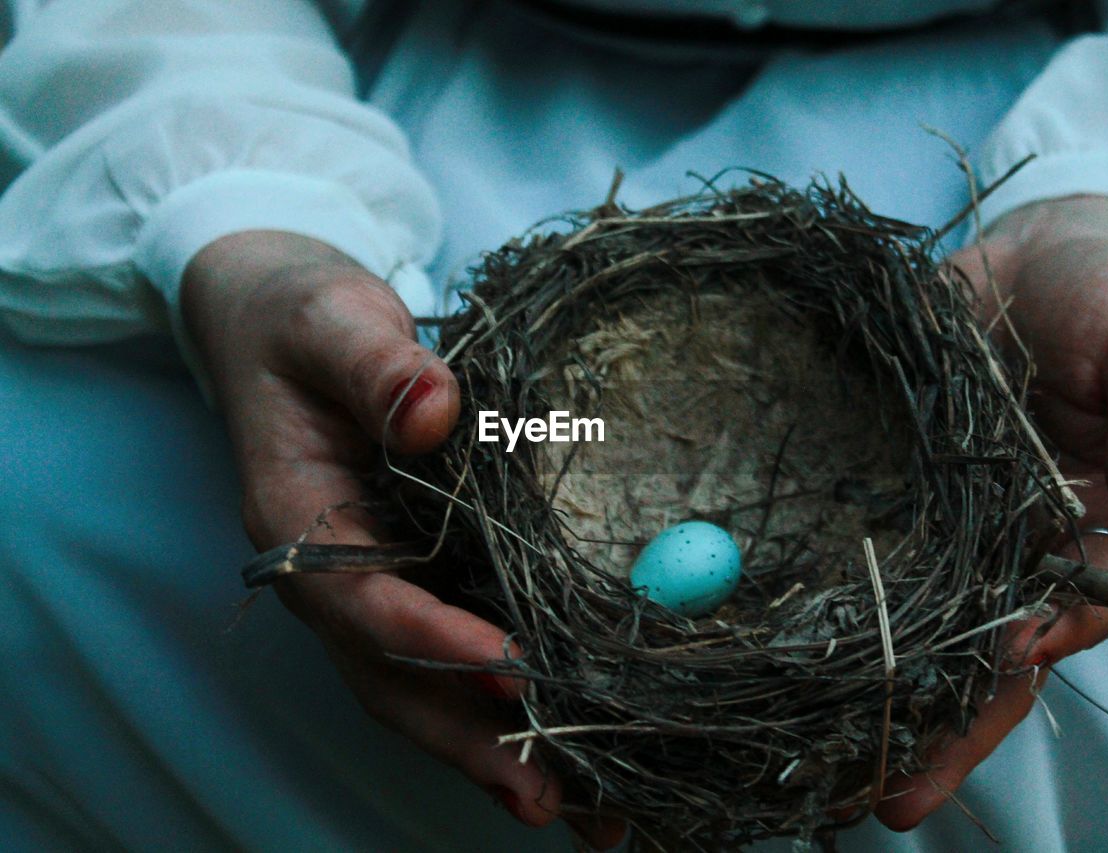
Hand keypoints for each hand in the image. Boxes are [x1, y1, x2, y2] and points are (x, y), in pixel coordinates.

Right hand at [181, 230, 624, 849]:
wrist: (281, 321)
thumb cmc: (302, 315)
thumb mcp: (331, 318)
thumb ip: (376, 365)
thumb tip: (432, 410)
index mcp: (295, 518)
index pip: (361, 597)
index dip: (432, 638)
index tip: (512, 667)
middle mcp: (330, 571)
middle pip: (393, 677)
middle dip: (468, 741)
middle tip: (550, 800)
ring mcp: (371, 583)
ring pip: (424, 688)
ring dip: (493, 750)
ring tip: (579, 811)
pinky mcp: (413, 578)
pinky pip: (453, 655)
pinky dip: (502, 706)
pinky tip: (570, 744)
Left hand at [874, 196, 1107, 828]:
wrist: (1033, 252)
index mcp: (1082, 522)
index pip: (1070, 609)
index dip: (1041, 643)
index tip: (1007, 668)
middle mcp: (1006, 539)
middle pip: (980, 649)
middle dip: (944, 725)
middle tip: (893, 800)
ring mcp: (940, 518)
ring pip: (911, 622)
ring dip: (874, 694)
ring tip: (824, 771)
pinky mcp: (879, 482)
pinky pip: (854, 549)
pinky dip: (823, 605)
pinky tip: (777, 660)